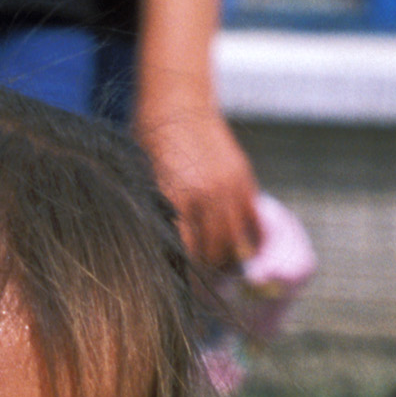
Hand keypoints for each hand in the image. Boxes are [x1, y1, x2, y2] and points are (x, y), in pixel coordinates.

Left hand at [131, 92, 260, 276]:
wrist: (177, 101)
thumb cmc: (148, 145)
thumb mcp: (144, 182)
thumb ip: (156, 216)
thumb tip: (159, 258)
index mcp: (176, 197)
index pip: (184, 252)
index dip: (181, 278)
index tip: (176, 295)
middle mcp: (207, 195)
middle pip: (212, 254)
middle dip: (202, 275)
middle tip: (194, 291)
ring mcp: (230, 187)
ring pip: (235, 243)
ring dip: (224, 262)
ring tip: (212, 276)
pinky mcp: (245, 179)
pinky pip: (251, 223)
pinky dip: (245, 242)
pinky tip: (234, 255)